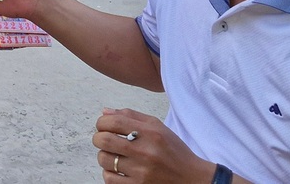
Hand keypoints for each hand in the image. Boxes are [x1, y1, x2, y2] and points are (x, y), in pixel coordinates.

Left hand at [92, 108, 215, 182]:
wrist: (191, 177)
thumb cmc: (173, 151)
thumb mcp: (157, 127)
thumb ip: (131, 116)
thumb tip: (105, 112)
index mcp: (151, 132)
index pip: (113, 121)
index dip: (102, 122)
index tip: (103, 125)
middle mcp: (145, 151)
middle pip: (104, 140)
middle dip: (98, 138)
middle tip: (103, 139)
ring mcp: (141, 171)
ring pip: (104, 159)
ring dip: (104, 156)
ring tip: (113, 155)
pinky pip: (109, 178)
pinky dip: (109, 172)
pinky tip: (117, 169)